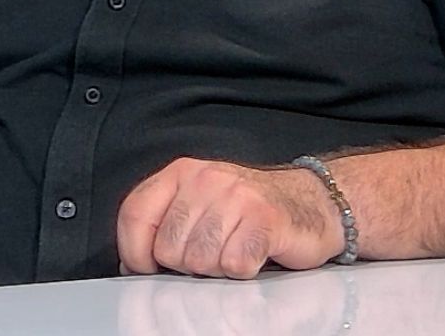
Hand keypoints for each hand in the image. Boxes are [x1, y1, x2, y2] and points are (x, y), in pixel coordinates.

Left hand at [116, 157, 343, 278]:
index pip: (134, 214)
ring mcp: (236, 198)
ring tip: (233, 251)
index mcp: (180, 173)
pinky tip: (254, 255)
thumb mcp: (198, 204)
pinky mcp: (265, 220)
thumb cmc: (250, 210)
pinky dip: (243, 271)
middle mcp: (205, 179)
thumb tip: (130, 261)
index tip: (146, 268)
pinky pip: (235, 265)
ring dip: (216, 268)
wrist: (314, 202)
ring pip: (199, 260)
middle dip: (186, 264)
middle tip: (212, 253)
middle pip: (168, 248)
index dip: (134, 251)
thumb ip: (164, 224)